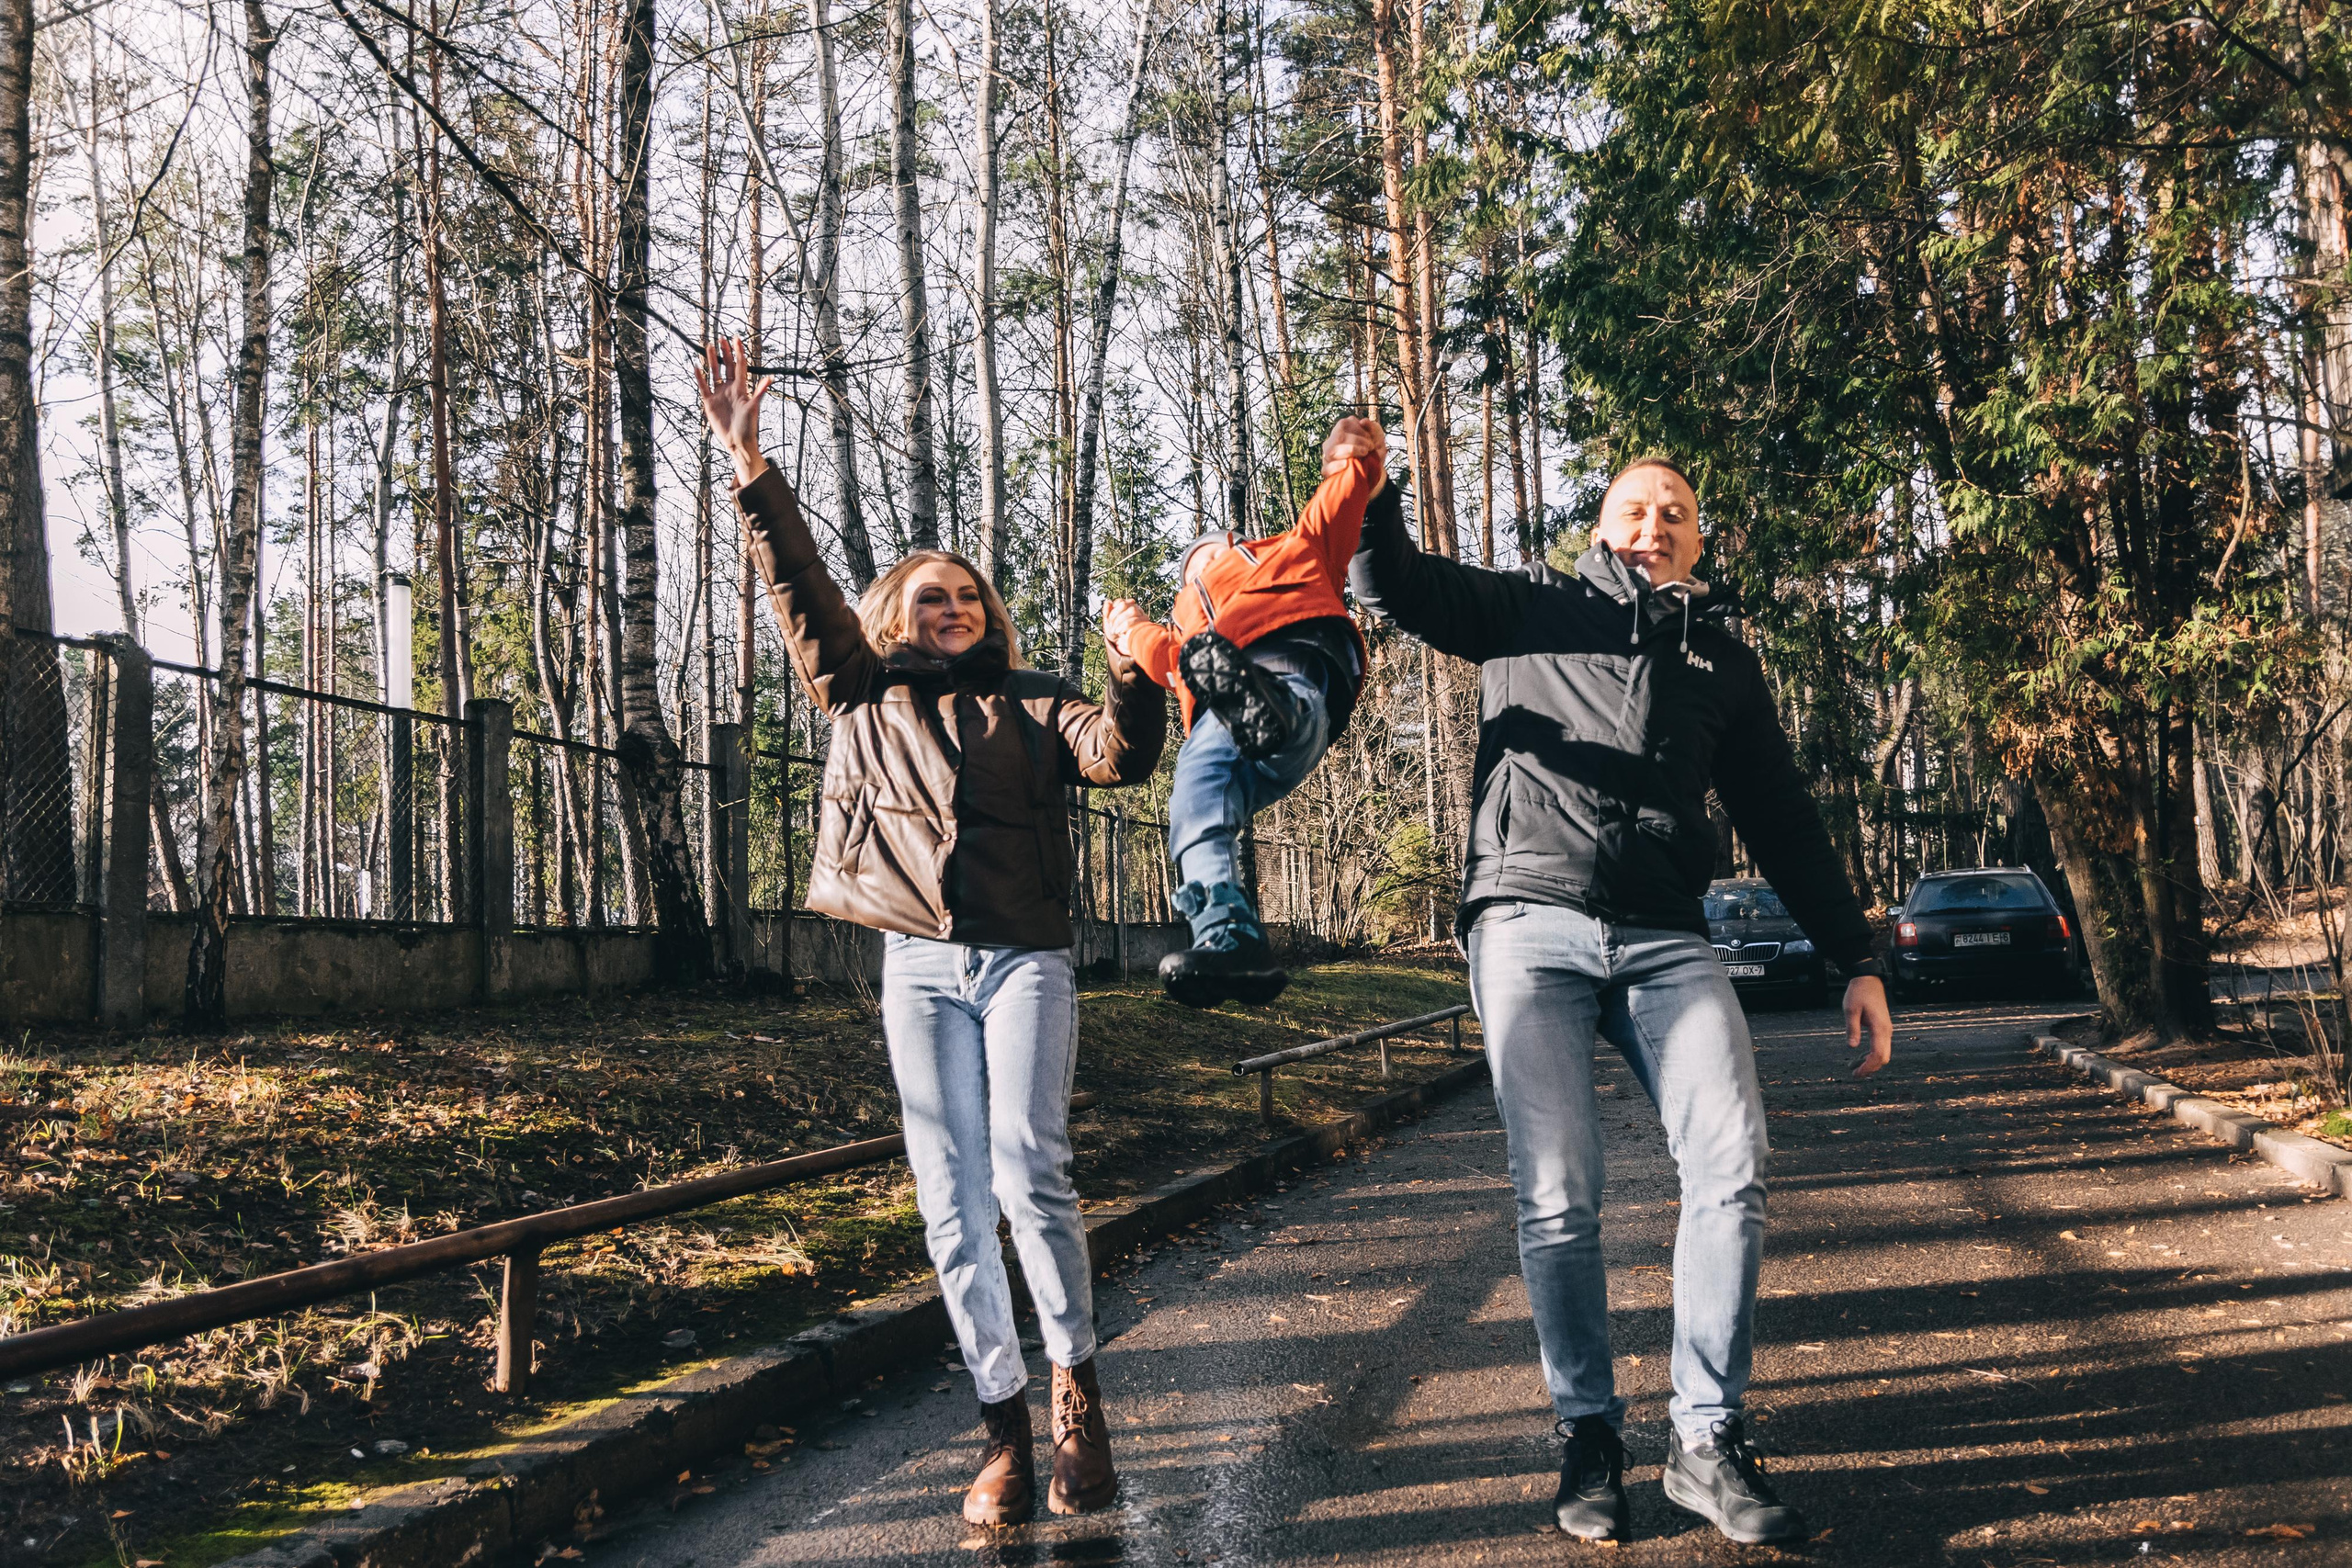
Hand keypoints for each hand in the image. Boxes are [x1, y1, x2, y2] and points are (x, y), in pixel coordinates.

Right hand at [692, 337, 771, 486]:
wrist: (738, 443)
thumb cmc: (748, 427)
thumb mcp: (754, 407)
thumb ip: (760, 391)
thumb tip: (770, 377)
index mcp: (741, 388)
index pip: (739, 365)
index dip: (738, 351)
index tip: (736, 338)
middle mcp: (730, 388)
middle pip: (726, 366)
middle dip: (724, 352)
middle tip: (721, 338)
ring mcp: (719, 395)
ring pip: (715, 373)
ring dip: (712, 360)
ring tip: (708, 346)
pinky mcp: (710, 403)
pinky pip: (704, 387)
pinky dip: (700, 377)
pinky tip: (696, 366)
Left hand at [1102, 598, 1147, 657]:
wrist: (1124, 646)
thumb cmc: (1116, 632)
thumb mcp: (1108, 621)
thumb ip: (1107, 610)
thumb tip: (1108, 601)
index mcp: (1127, 606)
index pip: (1120, 602)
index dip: (1112, 609)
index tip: (1107, 618)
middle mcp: (1136, 609)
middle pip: (1124, 604)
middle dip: (1114, 615)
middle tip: (1111, 625)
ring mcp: (1141, 616)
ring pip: (1132, 610)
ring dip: (1120, 620)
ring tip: (1115, 630)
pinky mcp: (1145, 624)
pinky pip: (1135, 620)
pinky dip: (1125, 625)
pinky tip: (1119, 632)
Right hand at [1322, 416, 1386, 492]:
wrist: (1375, 473)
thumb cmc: (1374, 453)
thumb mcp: (1377, 438)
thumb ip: (1372, 427)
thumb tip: (1363, 421)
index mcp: (1341, 431)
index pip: (1343, 424)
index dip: (1359, 430)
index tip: (1371, 438)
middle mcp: (1331, 442)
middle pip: (1339, 437)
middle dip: (1357, 441)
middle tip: (1370, 448)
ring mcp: (1327, 457)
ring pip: (1332, 451)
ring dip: (1351, 451)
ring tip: (1364, 454)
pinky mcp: (1327, 471)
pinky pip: (1326, 468)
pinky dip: (1336, 466)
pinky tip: (1347, 465)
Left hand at [1844, 975, 1891, 1076]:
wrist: (1868, 980)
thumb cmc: (1859, 993)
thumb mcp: (1850, 1009)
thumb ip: (1852, 1028)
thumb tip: (1853, 1047)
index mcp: (1880, 1027)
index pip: (1877, 1054)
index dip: (1868, 1067)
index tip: (1856, 1073)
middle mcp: (1887, 1031)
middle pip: (1883, 1058)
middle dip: (1870, 1068)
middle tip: (1855, 1074)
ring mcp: (1887, 1030)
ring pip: (1884, 1053)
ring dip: (1871, 1062)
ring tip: (1854, 1067)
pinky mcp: (1883, 1028)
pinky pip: (1881, 1046)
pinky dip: (1872, 1055)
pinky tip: (1860, 1057)